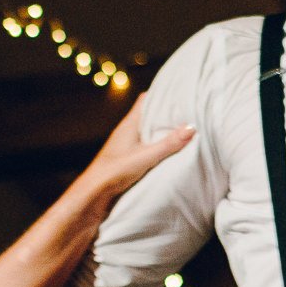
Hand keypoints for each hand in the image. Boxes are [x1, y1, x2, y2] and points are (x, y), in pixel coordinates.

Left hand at [74, 96, 195, 202]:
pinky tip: (166, 151)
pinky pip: (144, 144)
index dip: (161, 94)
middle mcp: (127, 130)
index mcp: (130, 124)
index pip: (145, 100)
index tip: (178, 94)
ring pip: (146, 130)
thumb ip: (168, 144)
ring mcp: (125, 143)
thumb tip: (191, 127)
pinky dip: (155, 143)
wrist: (94, 192)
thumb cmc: (115, 171)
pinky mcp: (126, 157)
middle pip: (148, 114)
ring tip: (181, 130)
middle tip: (186, 112)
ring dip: (161, 130)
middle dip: (165, 112)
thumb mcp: (146, 157)